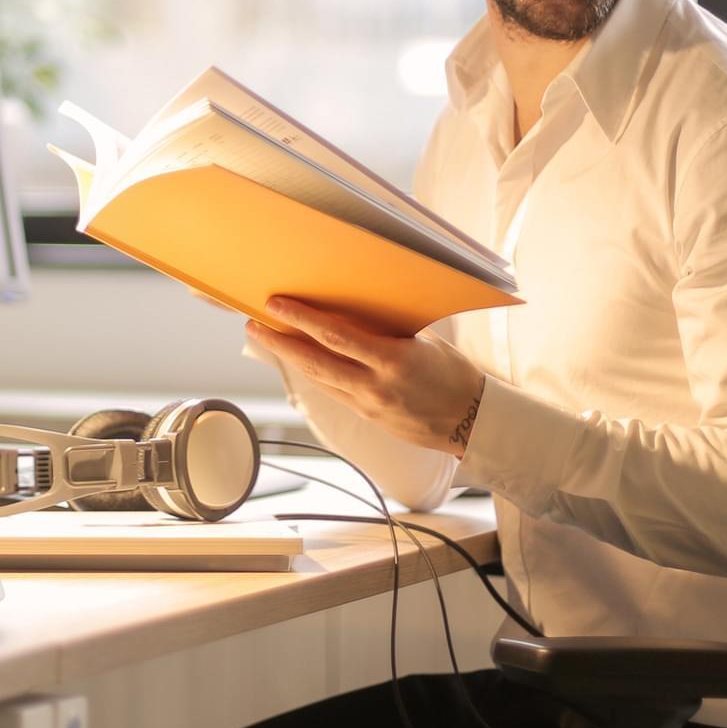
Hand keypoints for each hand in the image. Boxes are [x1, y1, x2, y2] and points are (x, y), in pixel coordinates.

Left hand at [246, 297, 485, 458]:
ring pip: (317, 379)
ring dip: (289, 358)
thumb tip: (354, 306)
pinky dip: (312, 372)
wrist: (472, 422)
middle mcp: (376, 385)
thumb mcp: (424, 342)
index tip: (276, 305)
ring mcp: (369, 405)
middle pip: (315, 361)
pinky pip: (331, 391)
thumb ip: (387, 328)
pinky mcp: (367, 417)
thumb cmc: (453, 373)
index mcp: (394, 360)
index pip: (336, 336)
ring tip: (266, 337)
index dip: (302, 320)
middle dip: (279, 342)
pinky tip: (297, 358)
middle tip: (253, 324)